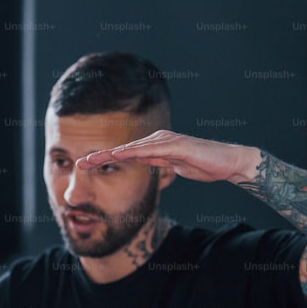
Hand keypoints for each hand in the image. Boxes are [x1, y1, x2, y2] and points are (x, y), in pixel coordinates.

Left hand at [76, 130, 261, 183]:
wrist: (228, 162)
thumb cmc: (203, 165)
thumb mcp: (174, 167)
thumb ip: (158, 162)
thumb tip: (142, 161)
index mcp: (156, 146)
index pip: (125, 154)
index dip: (104, 159)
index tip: (86, 165)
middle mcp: (158, 139)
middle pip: (123, 149)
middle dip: (100, 156)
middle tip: (78, 163)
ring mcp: (167, 140)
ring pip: (132, 148)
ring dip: (110, 154)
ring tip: (91, 161)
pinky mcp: (177, 145)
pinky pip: (151, 149)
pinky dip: (133, 152)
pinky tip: (119, 155)